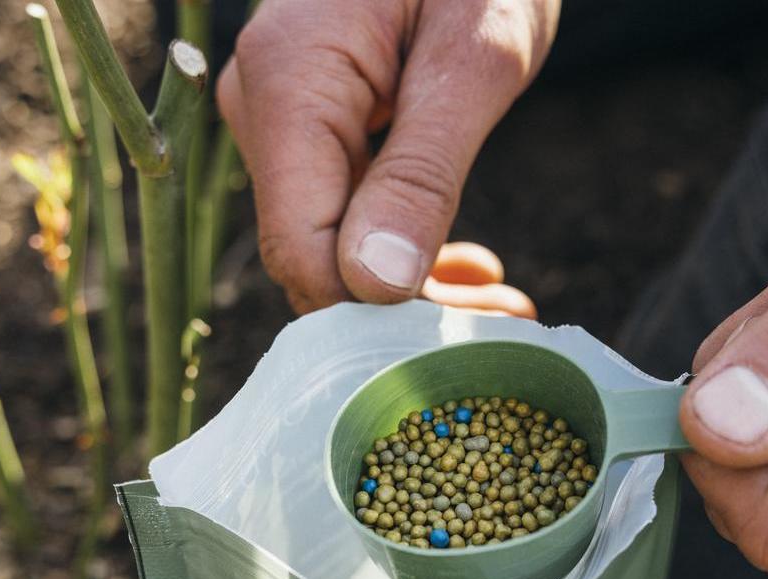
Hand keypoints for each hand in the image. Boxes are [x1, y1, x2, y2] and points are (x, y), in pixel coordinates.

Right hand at [217, 0, 558, 312]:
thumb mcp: (475, 58)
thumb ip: (422, 172)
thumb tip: (374, 283)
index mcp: (290, 86)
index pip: (304, 251)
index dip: (375, 311)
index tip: (464, 331)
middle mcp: (264, 110)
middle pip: (316, 260)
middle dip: (405, 309)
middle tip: (503, 326)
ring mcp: (281, 122)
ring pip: (334, 249)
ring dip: (415, 288)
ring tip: (500, 303)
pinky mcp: (311, 130)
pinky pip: (344, 217)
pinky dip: (405, 250)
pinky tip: (467, 267)